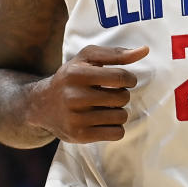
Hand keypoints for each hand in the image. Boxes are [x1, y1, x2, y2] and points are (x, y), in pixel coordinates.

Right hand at [26, 45, 148, 142]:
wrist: (42, 105)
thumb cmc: (71, 77)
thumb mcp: (87, 58)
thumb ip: (117, 54)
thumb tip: (145, 50)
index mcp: (76, 73)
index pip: (120, 78)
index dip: (130, 79)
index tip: (125, 81)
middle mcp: (74, 96)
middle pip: (122, 98)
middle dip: (122, 95)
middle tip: (110, 94)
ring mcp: (76, 118)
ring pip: (121, 117)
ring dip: (119, 111)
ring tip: (106, 107)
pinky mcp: (79, 136)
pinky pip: (116, 133)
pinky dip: (115, 127)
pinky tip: (103, 120)